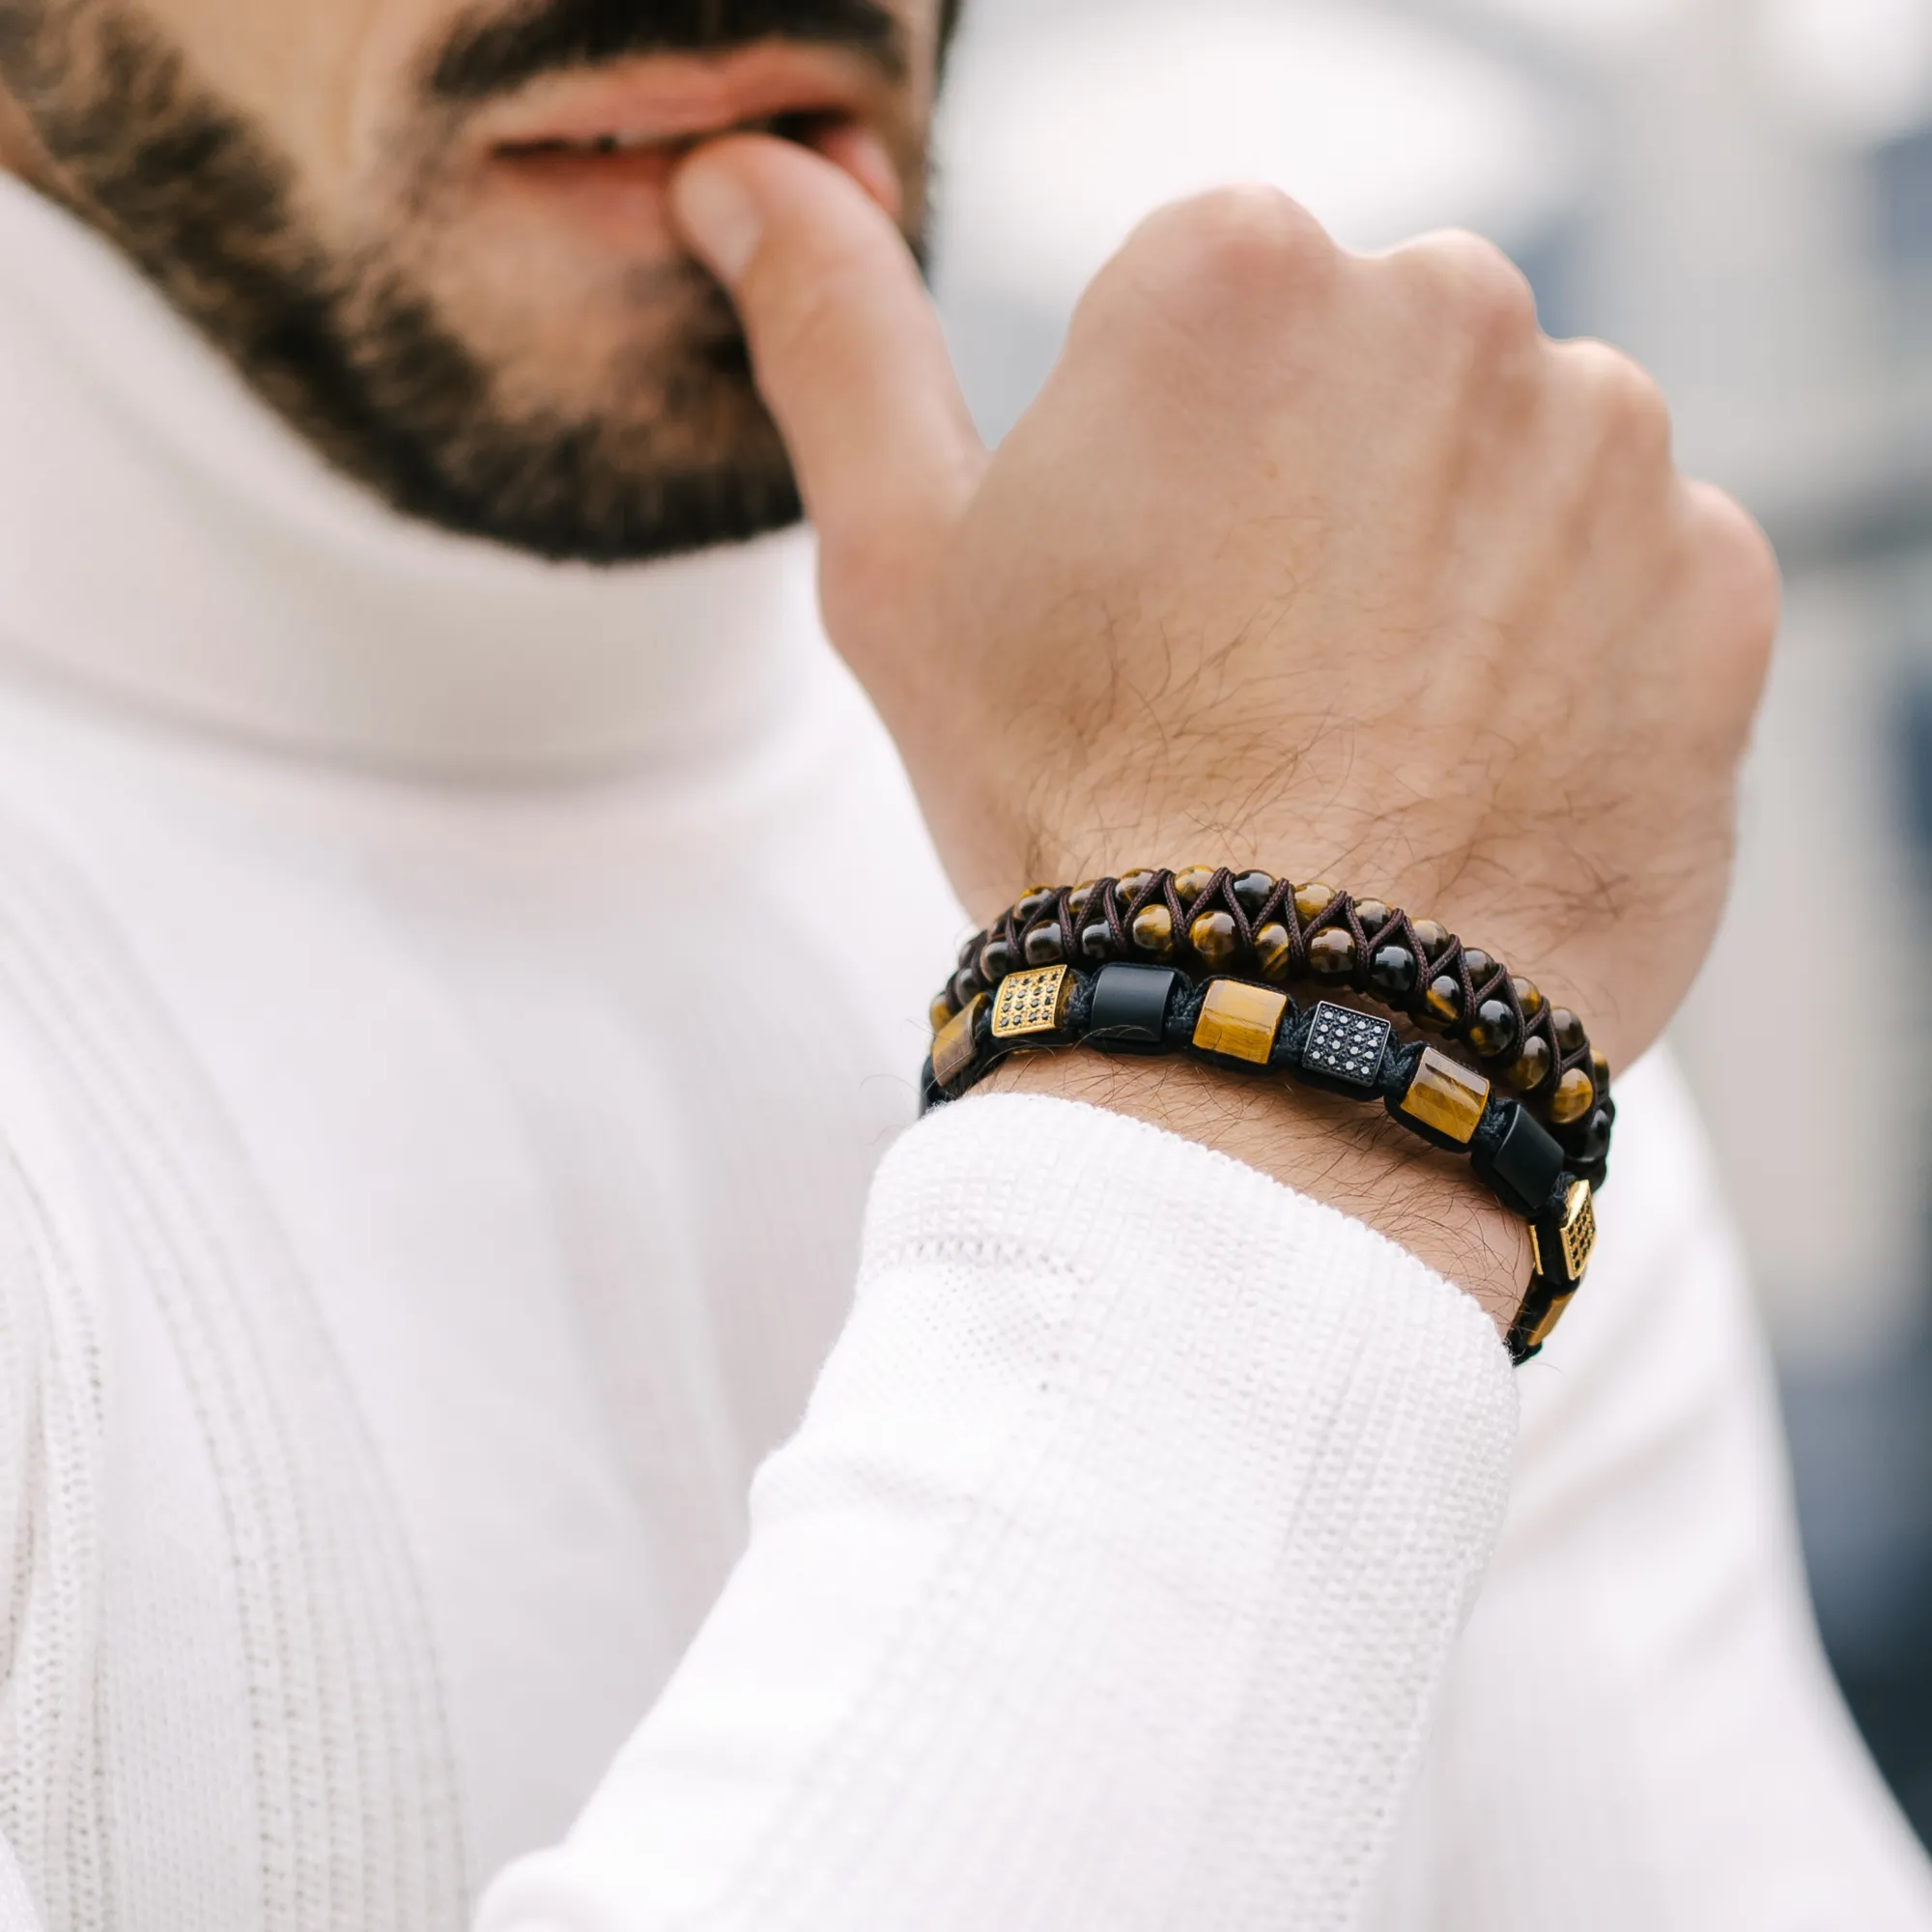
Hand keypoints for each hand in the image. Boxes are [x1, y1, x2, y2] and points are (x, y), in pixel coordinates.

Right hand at [671, 138, 1776, 1316]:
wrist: (1277, 1046)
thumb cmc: (1069, 809)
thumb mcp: (901, 572)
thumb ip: (834, 339)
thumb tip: (746, 174)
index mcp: (1231, 274)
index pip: (1212, 319)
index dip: (1170, 475)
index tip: (1154, 603)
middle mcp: (1447, 309)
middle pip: (1372, 379)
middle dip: (1320, 497)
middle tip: (1253, 682)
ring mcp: (1605, 450)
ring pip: (1511, 475)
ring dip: (1451, 573)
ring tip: (1365, 738)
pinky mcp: (1715, 590)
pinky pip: (1634, 583)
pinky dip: (1571, 661)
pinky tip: (1475, 770)